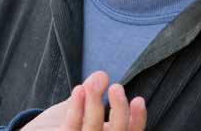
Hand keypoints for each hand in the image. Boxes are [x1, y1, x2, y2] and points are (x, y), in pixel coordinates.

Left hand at [20, 71, 145, 130]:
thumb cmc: (62, 123)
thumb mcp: (80, 108)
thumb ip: (91, 93)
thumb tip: (102, 75)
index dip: (137, 120)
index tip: (138, 98)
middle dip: (119, 111)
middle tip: (116, 87)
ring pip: (93, 128)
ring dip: (95, 103)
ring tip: (95, 81)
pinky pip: (71, 127)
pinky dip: (77, 108)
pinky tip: (79, 89)